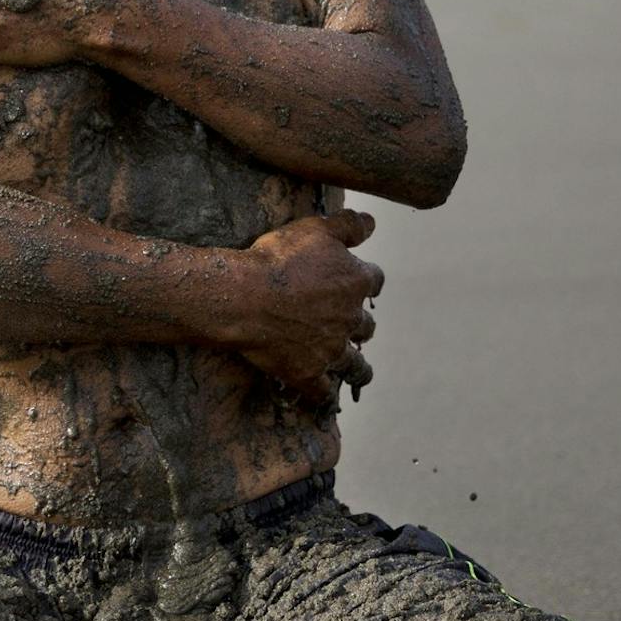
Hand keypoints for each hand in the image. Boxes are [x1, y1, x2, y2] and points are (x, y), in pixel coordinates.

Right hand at [223, 211, 382, 404]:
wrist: (245, 297)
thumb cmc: (277, 259)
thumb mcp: (315, 229)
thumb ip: (348, 225)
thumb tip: (372, 223)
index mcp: (355, 282)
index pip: (374, 281)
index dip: (366, 280)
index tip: (359, 281)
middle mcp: (349, 319)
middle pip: (366, 326)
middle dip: (360, 325)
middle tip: (351, 325)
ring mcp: (330, 349)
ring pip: (355, 365)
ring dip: (358, 368)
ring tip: (359, 372)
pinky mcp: (307, 372)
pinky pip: (321, 392)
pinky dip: (322, 395)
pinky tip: (322, 397)